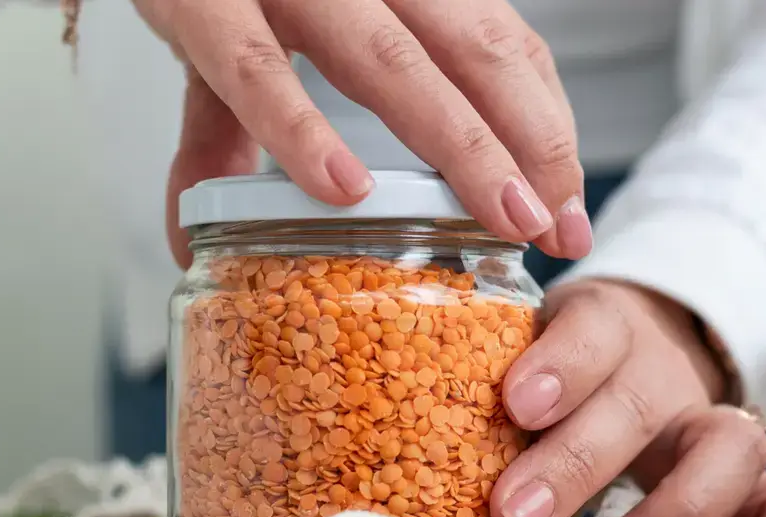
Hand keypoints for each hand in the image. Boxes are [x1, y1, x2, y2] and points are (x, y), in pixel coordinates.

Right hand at [131, 0, 591, 267]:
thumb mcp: (245, 35)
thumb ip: (241, 125)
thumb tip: (198, 228)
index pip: (501, 42)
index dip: (545, 125)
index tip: (566, 205)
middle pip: (477, 52)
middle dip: (532, 146)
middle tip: (557, 232)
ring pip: (394, 62)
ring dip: (460, 147)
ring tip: (501, 221)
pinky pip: (255, 69)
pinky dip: (300, 130)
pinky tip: (343, 190)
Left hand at [490, 279, 765, 516]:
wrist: (644, 351)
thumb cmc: (559, 371)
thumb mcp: (524, 354)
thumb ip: (478, 383)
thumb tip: (390, 452)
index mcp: (602, 325)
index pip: (591, 329)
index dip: (561, 363)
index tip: (515, 404)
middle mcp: (660, 370)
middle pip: (634, 402)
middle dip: (577, 460)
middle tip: (515, 512)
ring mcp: (708, 419)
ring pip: (721, 447)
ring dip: (671, 507)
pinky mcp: (742, 470)